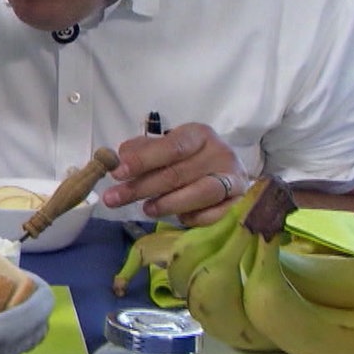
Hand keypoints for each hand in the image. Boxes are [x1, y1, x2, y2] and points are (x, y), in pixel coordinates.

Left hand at [105, 122, 246, 225]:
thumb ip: (141, 151)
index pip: (171, 147)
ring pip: (201, 193)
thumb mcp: (164, 147)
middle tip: (113, 199)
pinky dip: (195, 217)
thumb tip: (119, 159)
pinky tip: (179, 218)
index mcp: (199, 135)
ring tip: (146, 210)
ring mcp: (234, 178)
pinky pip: (216, 214)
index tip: (118, 173)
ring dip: (168, 204)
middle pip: (178, 173)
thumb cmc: (188, 158)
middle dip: (142, 187)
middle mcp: (220, 153)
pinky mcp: (240, 202)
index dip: (143, 160)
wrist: (225, 170)